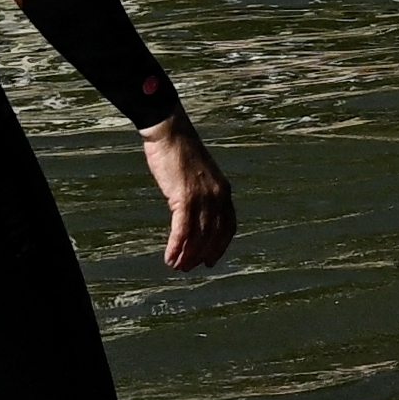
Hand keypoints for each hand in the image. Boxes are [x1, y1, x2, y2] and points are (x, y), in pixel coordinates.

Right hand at [141, 118, 238, 274]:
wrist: (170, 132)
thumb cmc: (181, 151)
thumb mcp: (199, 175)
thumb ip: (203, 193)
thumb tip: (196, 211)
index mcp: (224, 190)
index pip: (228, 226)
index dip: (220, 246)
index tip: (212, 259)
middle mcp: (218, 196)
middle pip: (213, 235)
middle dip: (202, 255)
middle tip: (190, 268)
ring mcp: (202, 197)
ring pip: (198, 236)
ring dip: (187, 255)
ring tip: (178, 267)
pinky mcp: (183, 197)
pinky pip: (182, 230)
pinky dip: (177, 247)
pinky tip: (170, 257)